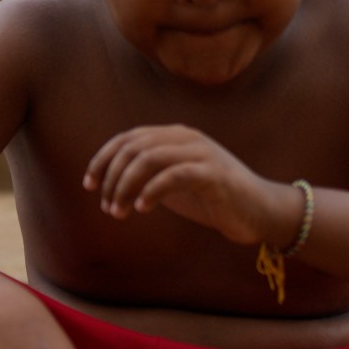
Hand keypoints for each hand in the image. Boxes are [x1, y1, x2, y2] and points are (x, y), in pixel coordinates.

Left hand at [84, 126, 297, 247]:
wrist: (260, 212)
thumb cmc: (213, 198)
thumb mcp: (172, 183)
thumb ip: (147, 176)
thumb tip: (109, 182)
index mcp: (174, 136)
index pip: (127, 138)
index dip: (103, 159)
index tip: (89, 185)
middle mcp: (187, 138)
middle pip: (134, 147)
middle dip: (112, 178)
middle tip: (106, 206)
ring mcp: (202, 153)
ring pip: (150, 158)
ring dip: (126, 187)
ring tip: (118, 212)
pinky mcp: (214, 174)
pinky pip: (175, 175)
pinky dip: (152, 191)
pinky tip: (141, 208)